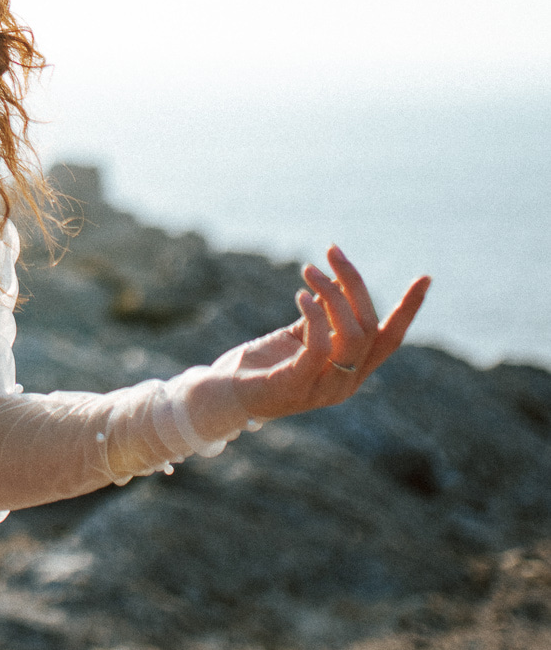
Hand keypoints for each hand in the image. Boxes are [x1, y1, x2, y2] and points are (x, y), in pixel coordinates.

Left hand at [207, 246, 429, 424]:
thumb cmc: (263, 364)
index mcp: (351, 370)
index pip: (390, 339)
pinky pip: (319, 349)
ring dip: (334, 295)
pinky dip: (315, 317)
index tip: (425, 277)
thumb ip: (322, 316)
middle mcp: (345, 383)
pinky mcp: (296, 386)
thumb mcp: (299, 335)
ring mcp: (323, 388)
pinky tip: (302, 295)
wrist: (223, 396)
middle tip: (332, 253)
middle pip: (370, 328)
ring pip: (352, 336)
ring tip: (311, 270)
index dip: (409, 309)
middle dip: (355, 284)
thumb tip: (338, 282)